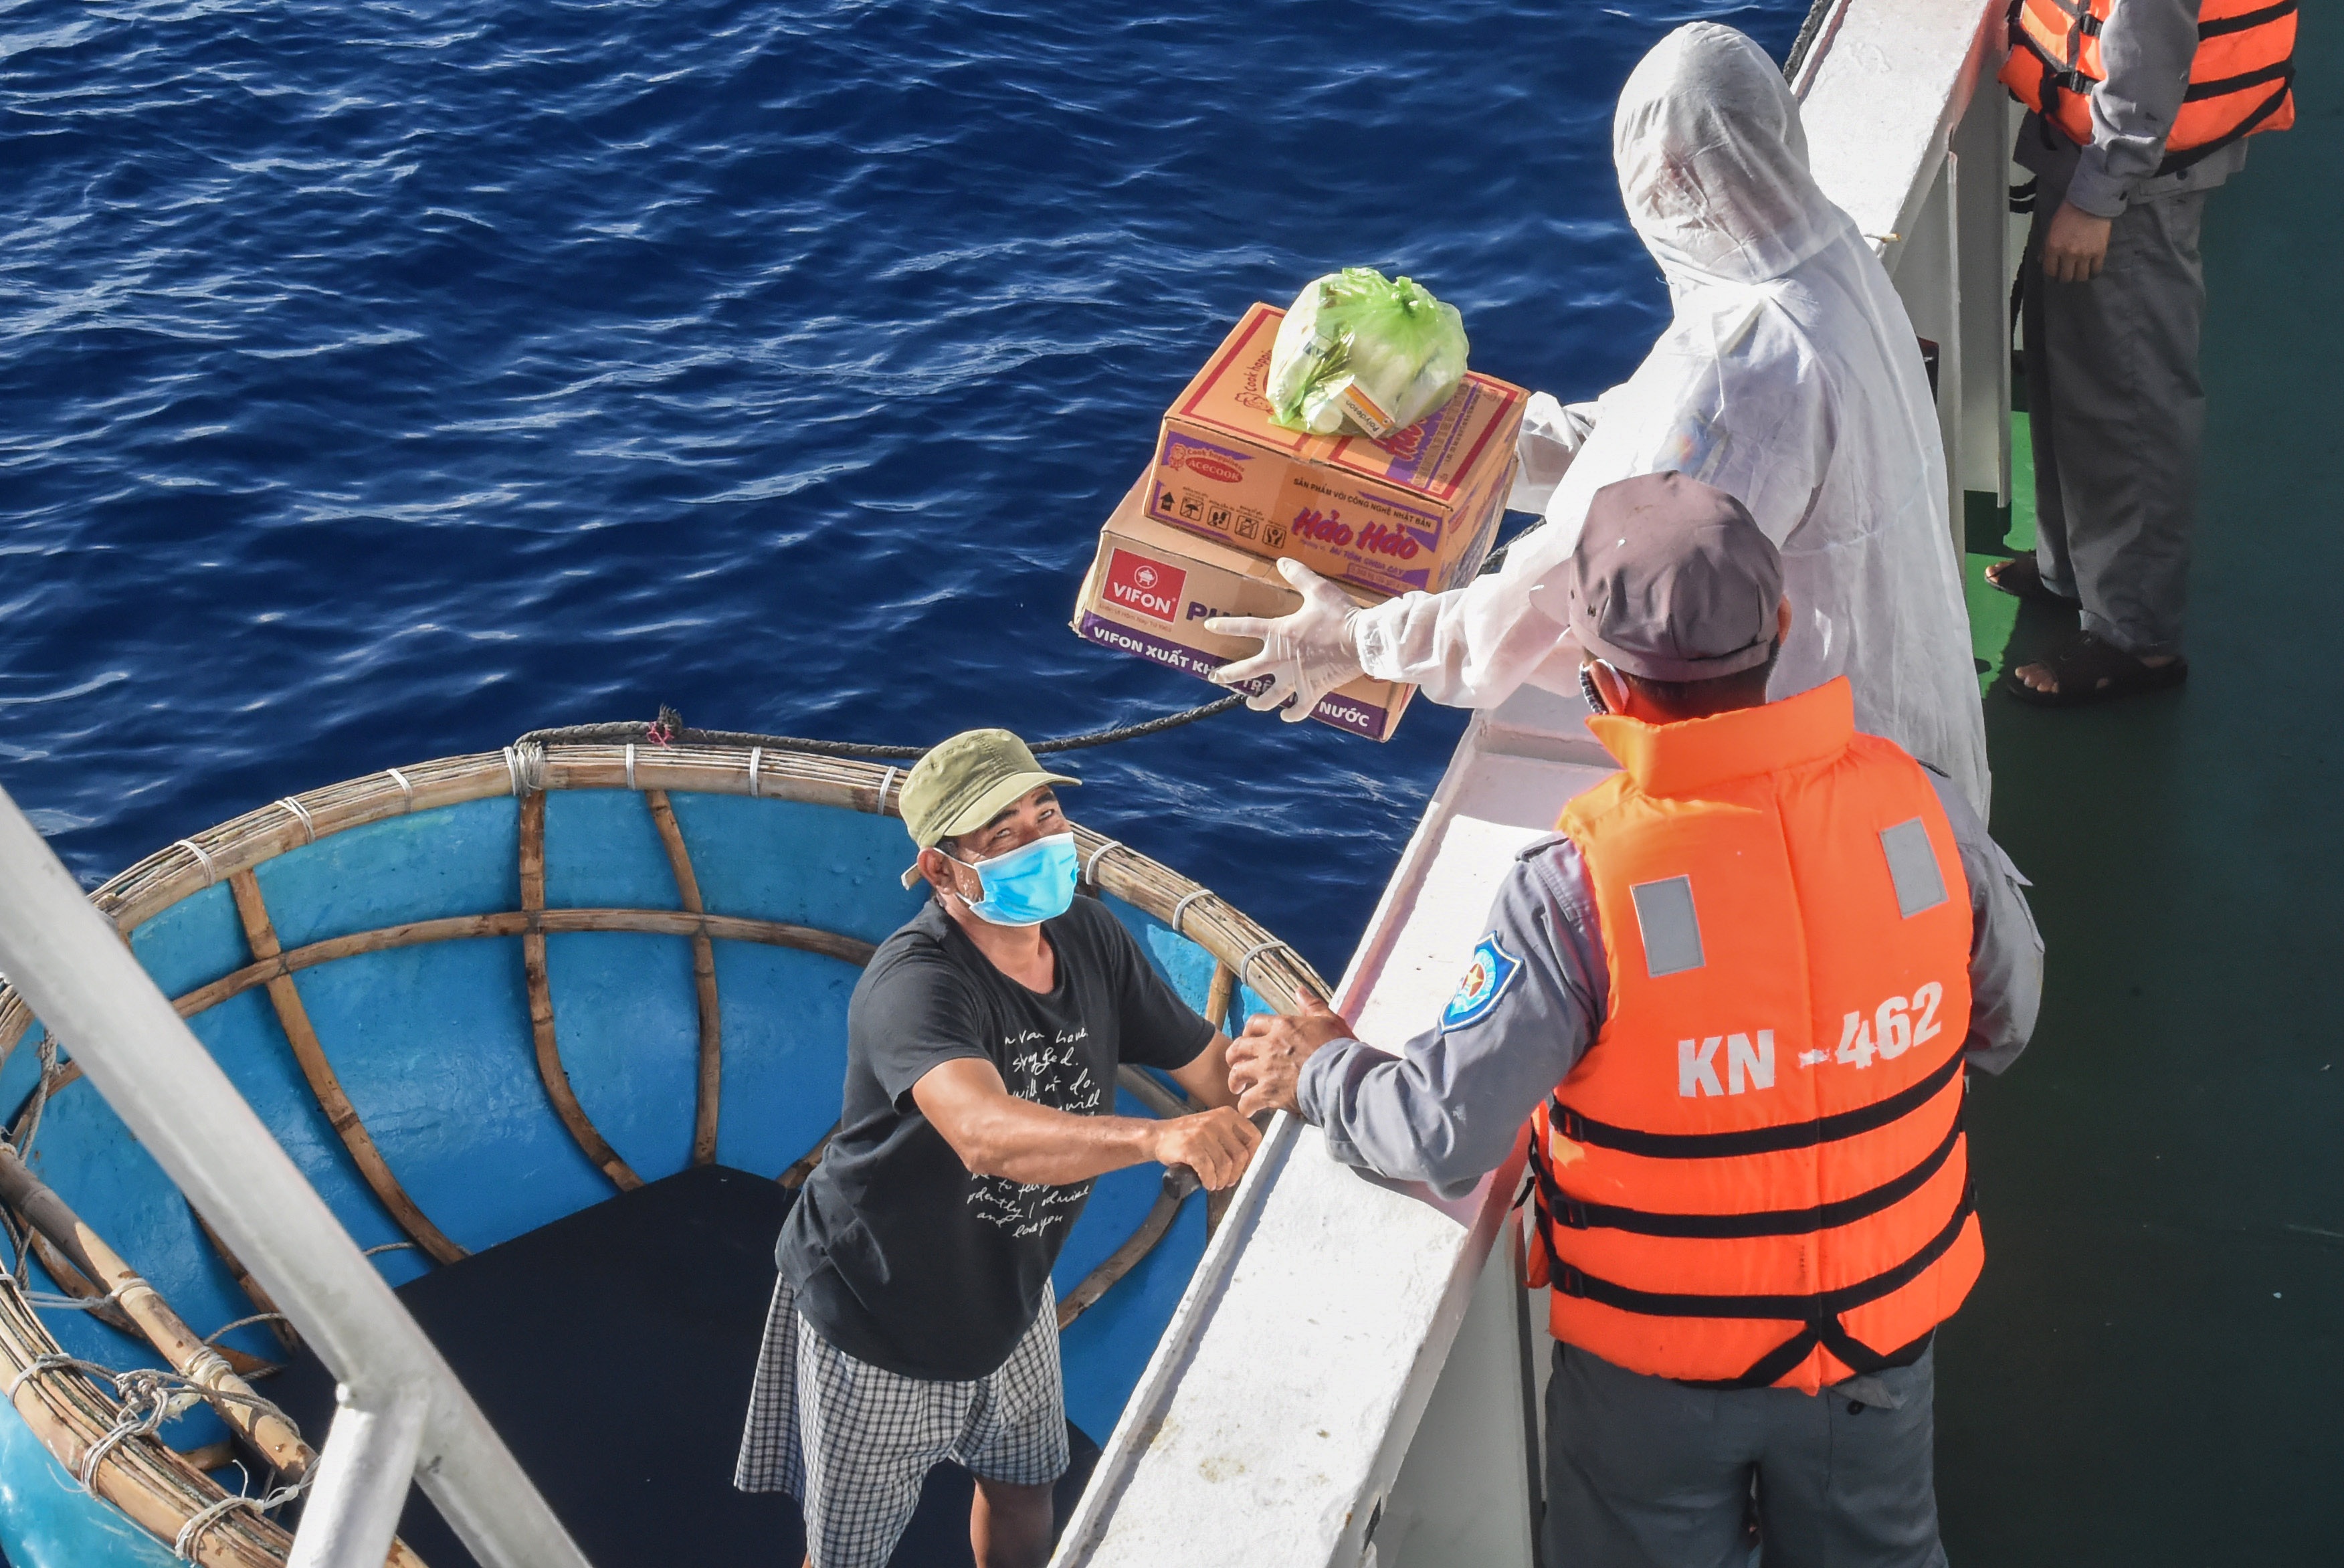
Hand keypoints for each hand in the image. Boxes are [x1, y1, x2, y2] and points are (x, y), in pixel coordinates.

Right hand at [1151, 1106, 1261, 1190]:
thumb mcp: (1213, 1127)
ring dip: (1221, 1180)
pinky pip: (1207, 1169)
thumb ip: (1231, 1138)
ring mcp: (1202, 1133)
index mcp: (1227, 1115)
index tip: (1245, 1168)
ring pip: (1224, 1165)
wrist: (1158, 1136)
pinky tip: (1207, 1183)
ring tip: (1216, 1183)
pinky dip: (1209, 1180)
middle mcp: (1217, 1121)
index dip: (1252, 1157)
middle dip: (1235, 1174)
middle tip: (1227, 1181)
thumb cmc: (1188, 1136)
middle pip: (1240, 1155)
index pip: (1253, 1136)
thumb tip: (1248, 1163)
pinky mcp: (1190, 1146)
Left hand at [1204, 559, 1363, 722]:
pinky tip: (1286, 717)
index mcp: (1279, 633)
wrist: (1361, 641)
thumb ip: (1298, 575)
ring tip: (1250, 703)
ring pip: (1270, 696)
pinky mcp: (1313, 691)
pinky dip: (1293, 714)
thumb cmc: (1339, 615)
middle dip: (1228, 674)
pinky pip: (1300, 708)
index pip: (1245, 627)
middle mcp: (1281, 659)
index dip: (1225, 626)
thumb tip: (1282, 560)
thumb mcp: (1318, 589)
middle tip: (1214, 677)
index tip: (1208, 626)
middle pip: (1247, 670)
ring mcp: (1296, 678)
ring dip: (1258, 701)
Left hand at [1225, 996, 1356, 1116]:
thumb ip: (1311, 1005)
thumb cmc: (1339, 1048)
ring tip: (1237, 1088)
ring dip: (1235, 1081)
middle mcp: (1269, 1045)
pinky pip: (1248, 1101)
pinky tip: (1248, 1110)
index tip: (1249, 1039)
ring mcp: (1266, 1069)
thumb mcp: (1328, 1019)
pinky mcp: (1269, 1092)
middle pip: (1239, 1047)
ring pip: (1238, 1073)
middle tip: (1236, 1063)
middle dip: (1234, 1056)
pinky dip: (1245, 1106)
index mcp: (1283, 1026)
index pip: (1254, 1024)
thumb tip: (1299, 990)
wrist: (1342, 1076)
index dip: (1248, 1032)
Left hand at [2041, 200, 2112, 282]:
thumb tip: (2042, 261)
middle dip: (2065, 277)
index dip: (2052, 274)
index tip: (2055, 273)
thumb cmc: (2068, 213)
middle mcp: (2068, 254)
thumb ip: (2046, 247)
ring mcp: (2084, 254)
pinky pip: (2096, 269)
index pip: (2050, 271)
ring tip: (2079, 272)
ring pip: (2080, 276)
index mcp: (2053, 248)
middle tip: (2067, 274)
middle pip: (2065, 277)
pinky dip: (2093, 272)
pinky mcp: (2099, 252)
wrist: (2090, 203)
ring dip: (2078, 276)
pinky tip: (2091, 270)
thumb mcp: (2051, 229)